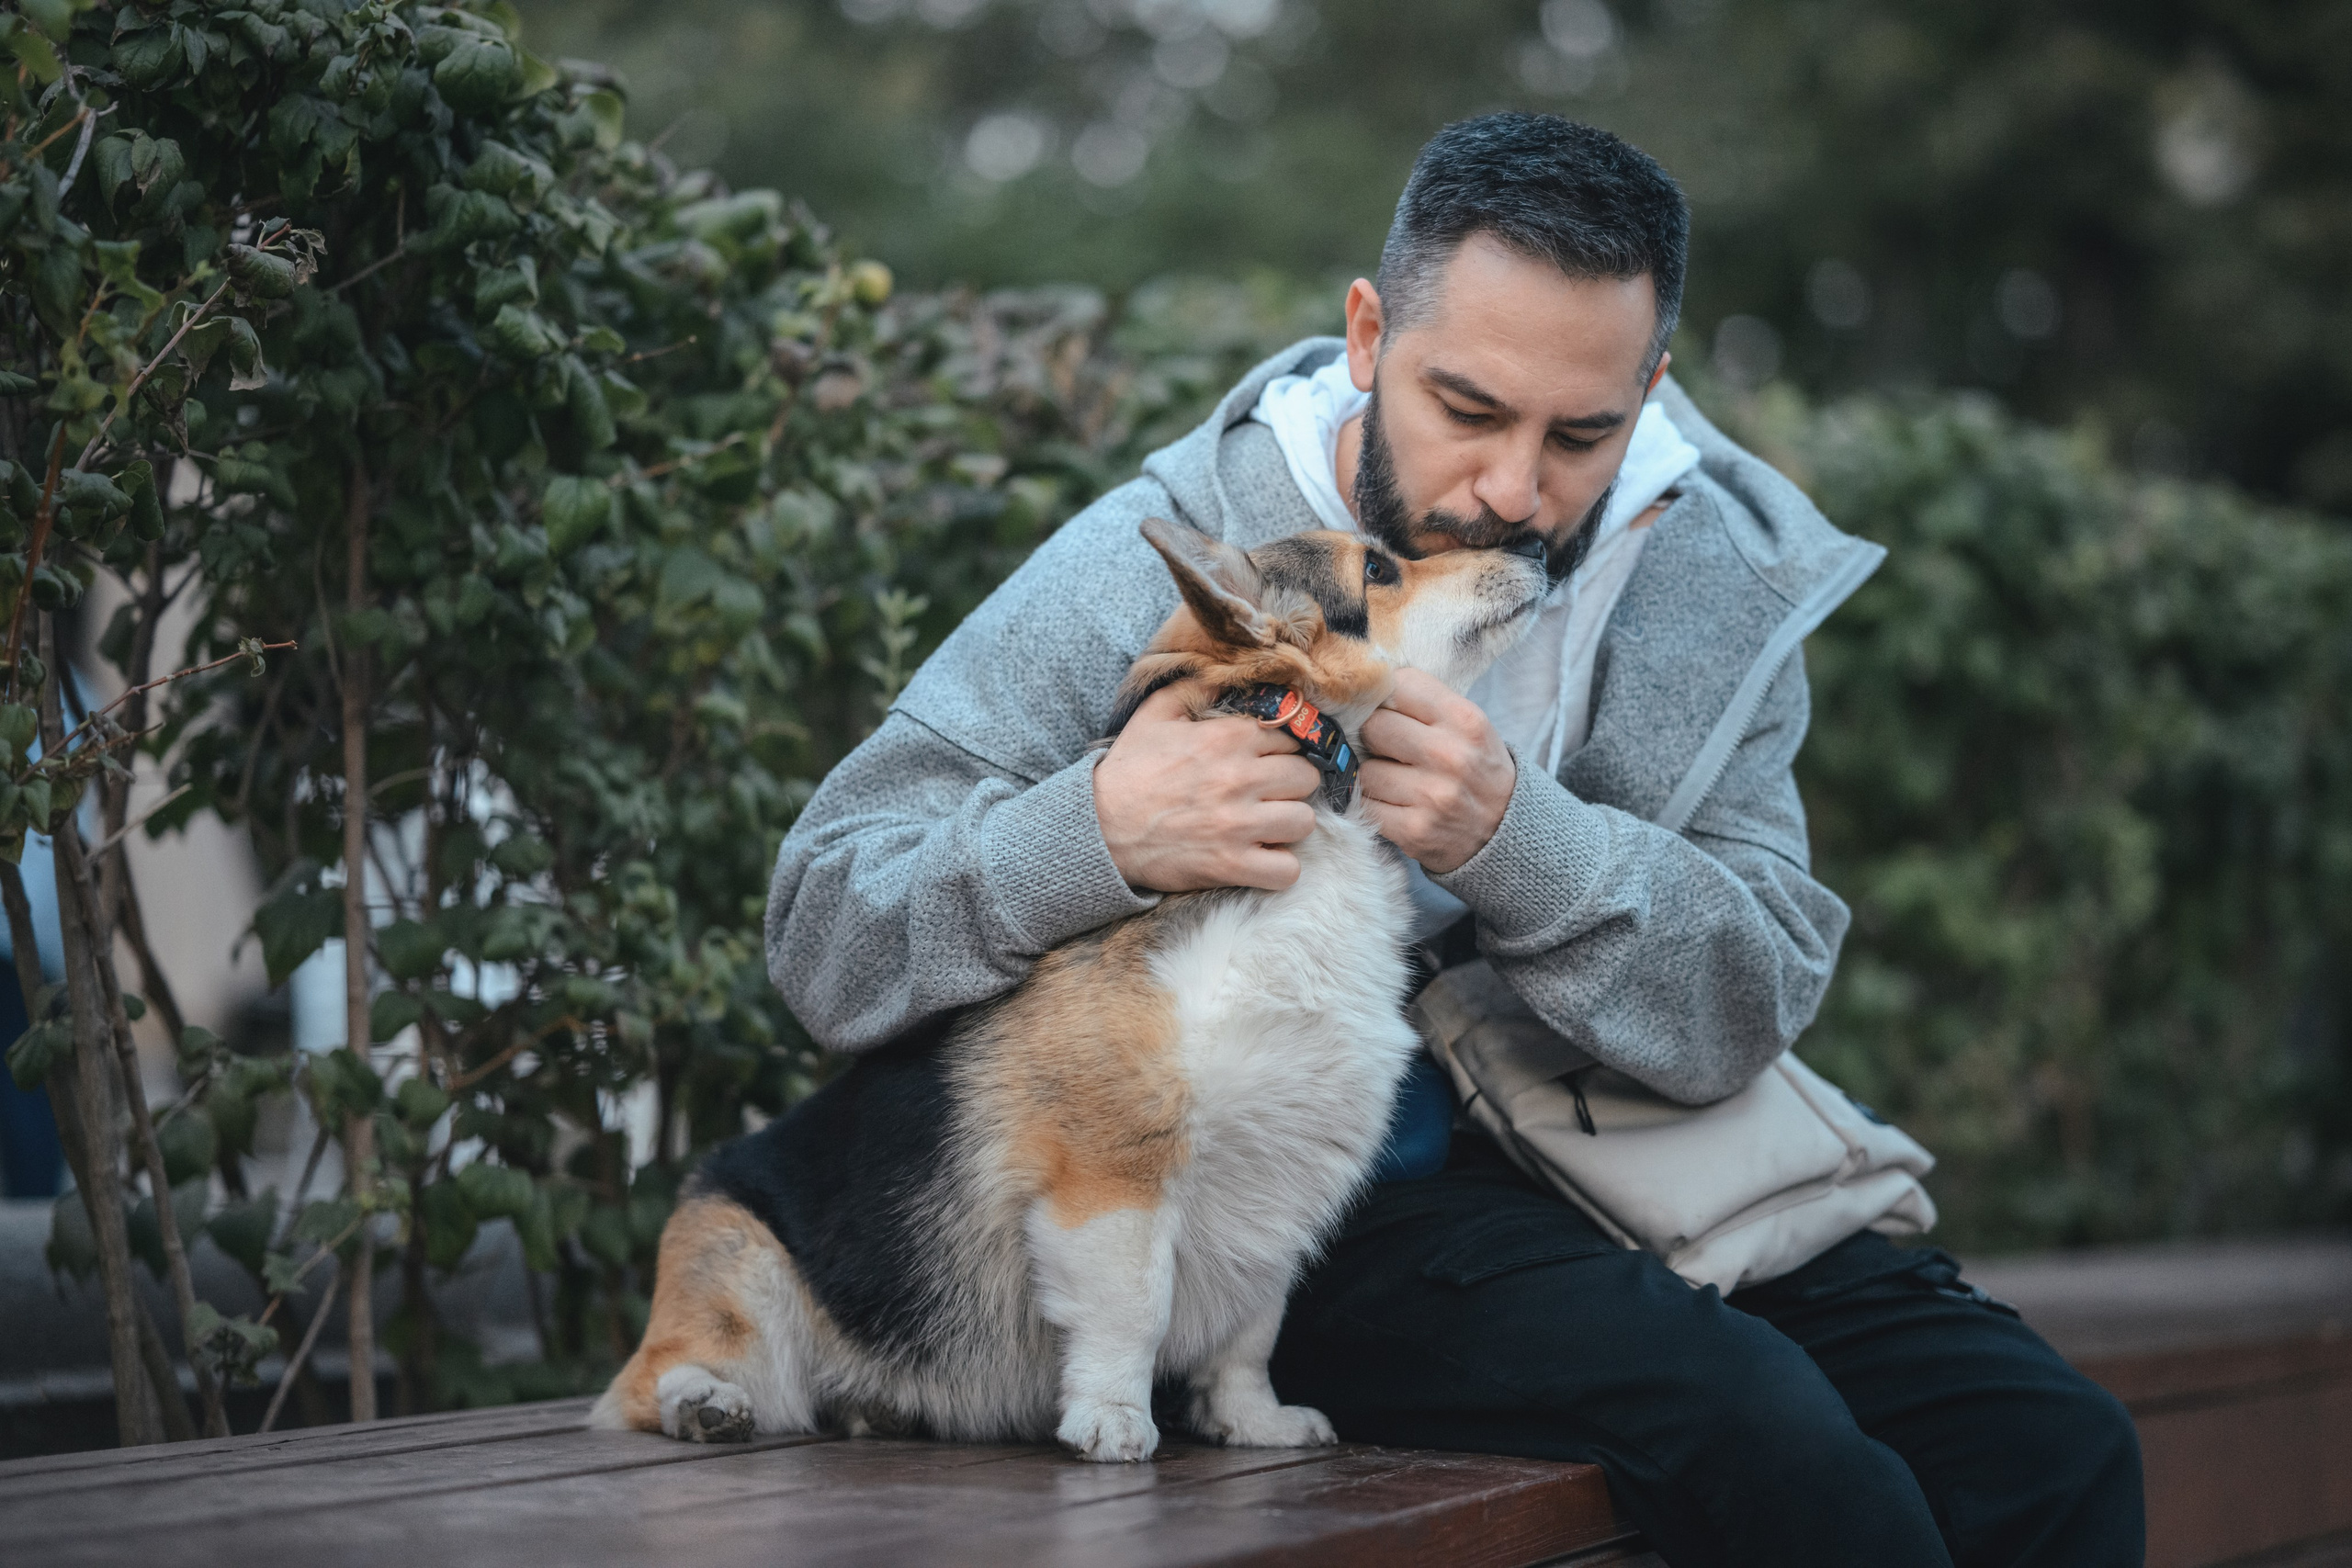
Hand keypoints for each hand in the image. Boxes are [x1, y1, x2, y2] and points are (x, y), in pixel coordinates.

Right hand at [1095, 684, 1323, 891]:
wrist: (1098, 827)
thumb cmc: (1128, 770)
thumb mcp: (1156, 713)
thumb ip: (1197, 686)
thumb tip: (1227, 671)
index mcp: (1227, 738)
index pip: (1290, 737)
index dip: (1279, 750)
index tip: (1264, 761)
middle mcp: (1240, 778)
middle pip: (1306, 777)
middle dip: (1291, 785)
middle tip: (1269, 793)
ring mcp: (1239, 825)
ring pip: (1304, 821)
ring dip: (1289, 824)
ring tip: (1267, 825)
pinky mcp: (1232, 865)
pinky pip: (1287, 870)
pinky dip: (1280, 867)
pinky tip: (1262, 858)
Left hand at [1359, 669, 1514, 875]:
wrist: (1506, 829)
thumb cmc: (1476, 767)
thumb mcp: (1468, 725)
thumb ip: (1425, 702)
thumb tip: (1365, 687)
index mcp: (1465, 719)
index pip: (1400, 684)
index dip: (1387, 696)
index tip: (1391, 709)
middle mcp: (1450, 755)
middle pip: (1374, 726)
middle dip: (1374, 736)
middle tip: (1389, 748)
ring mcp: (1432, 796)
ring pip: (1365, 770)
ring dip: (1373, 775)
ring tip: (1397, 781)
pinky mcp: (1414, 830)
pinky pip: (1365, 805)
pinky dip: (1372, 805)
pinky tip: (1393, 804)